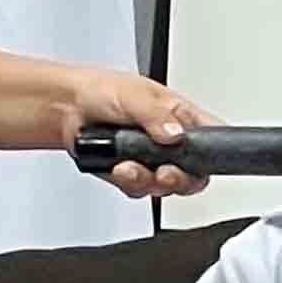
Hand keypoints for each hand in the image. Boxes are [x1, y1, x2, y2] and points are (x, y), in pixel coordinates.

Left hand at [68, 70, 211, 198]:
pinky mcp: (131, 176)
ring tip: (128, 165)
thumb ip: (156, 116)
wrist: (66, 108)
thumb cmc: (101, 91)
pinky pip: (140, 191)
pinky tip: (118, 168)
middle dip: (179, 179)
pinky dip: (129, 183)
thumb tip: (175, 134)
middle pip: (194, 175)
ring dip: (147, 180)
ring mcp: (151, 162)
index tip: (201, 162)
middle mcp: (170, 142)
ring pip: (165, 187)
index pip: (214, 139)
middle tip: (165, 172)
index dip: (215, 155)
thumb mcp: (133, 96)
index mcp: (181, 117)